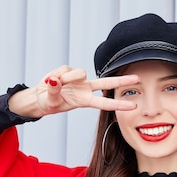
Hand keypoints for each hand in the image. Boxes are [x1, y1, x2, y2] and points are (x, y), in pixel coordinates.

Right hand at [9, 65, 138, 116]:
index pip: (104, 103)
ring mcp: (78, 79)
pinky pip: (65, 69)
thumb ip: (53, 91)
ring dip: (67, 78)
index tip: (133, 106)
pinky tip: (51, 80)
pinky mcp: (69, 70)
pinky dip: (56, 75)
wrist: (39, 97)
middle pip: (106, 83)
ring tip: (55, 84)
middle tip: (137, 78)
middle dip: (121, 81)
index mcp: (84, 101)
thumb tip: (55, 80)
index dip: (119, 104)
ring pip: (80, 72)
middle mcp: (85, 89)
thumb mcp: (50, 101)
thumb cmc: (48, 103)